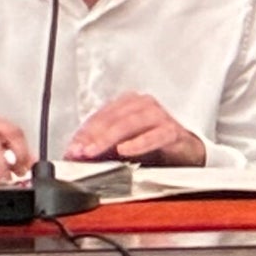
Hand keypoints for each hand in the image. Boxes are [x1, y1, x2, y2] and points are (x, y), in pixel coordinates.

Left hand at [65, 93, 206, 167]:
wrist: (184, 151)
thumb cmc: (151, 144)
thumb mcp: (120, 144)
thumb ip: (99, 146)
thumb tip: (74, 152)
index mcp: (128, 103)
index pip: (100, 116)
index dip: (83, 133)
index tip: (71, 148)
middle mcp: (143, 105)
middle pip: (112, 118)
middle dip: (92, 136)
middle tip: (79, 151)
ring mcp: (159, 116)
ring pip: (130, 123)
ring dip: (109, 139)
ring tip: (94, 151)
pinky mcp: (172, 131)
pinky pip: (155, 135)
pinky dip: (138, 143)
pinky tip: (125, 150)